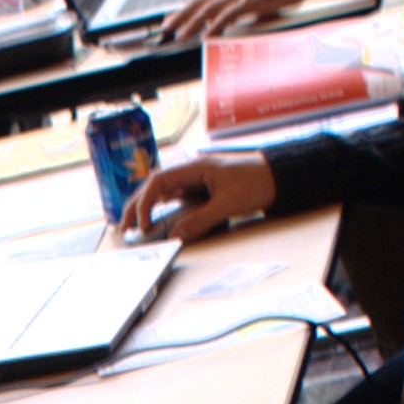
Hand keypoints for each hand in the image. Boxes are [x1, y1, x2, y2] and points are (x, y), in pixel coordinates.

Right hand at [122, 150, 272, 242]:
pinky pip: (174, 199)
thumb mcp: (229, 203)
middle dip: (136, 206)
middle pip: (153, 186)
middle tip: (124, 229)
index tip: (144, 225)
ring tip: (133, 227)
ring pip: (161, 192)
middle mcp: (190, 172)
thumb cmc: (257, 182)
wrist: (279, 175)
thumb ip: (202, 219)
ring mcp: (194, 180)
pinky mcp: (200, 190)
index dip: (146, 203)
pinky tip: (153, 221)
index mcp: (194, 167)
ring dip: (145, 207)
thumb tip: (177, 236)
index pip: (158, 182)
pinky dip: (160, 210)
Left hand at [163, 0, 311, 38]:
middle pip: (199, 2)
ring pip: (208, 9)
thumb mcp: (255, 3)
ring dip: (191, 23)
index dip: (185, 10)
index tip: (171, 21)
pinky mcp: (250, 0)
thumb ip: (240, 12)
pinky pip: (227, 15)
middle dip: (180, 16)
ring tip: (179, 36)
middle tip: (165, 29)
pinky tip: (205, 36)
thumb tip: (229, 24)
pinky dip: (214, 25)